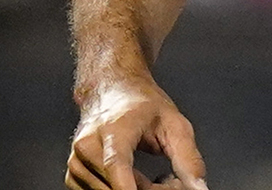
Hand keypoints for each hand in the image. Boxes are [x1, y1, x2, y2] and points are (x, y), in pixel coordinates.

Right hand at [66, 77, 208, 189]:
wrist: (111, 91)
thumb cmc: (142, 106)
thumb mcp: (174, 124)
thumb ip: (188, 159)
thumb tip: (199, 187)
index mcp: (114, 129)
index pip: (117, 165)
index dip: (129, 189)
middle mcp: (88, 146)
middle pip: (117, 187)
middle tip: (170, 180)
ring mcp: (76, 163)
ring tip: (154, 178)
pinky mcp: (73, 176)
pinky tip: (135, 181)